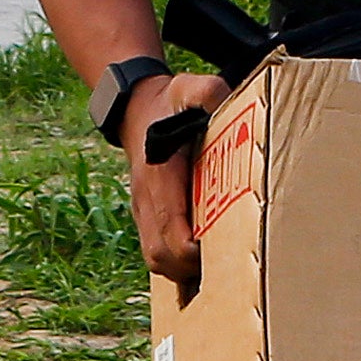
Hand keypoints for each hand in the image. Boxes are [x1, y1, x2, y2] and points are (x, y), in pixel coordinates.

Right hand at [122, 73, 223, 298]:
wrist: (135, 108)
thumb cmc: (168, 102)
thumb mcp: (187, 89)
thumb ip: (206, 93)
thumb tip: (225, 101)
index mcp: (158, 177)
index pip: (169, 229)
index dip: (192, 251)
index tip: (219, 253)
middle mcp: (146, 200)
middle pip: (160, 256)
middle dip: (189, 269)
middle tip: (224, 267)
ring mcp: (143, 210)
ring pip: (155, 258)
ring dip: (181, 270)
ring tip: (213, 270)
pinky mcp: (146, 215)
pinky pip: (155, 250)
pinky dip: (175, 262)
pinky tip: (201, 262)